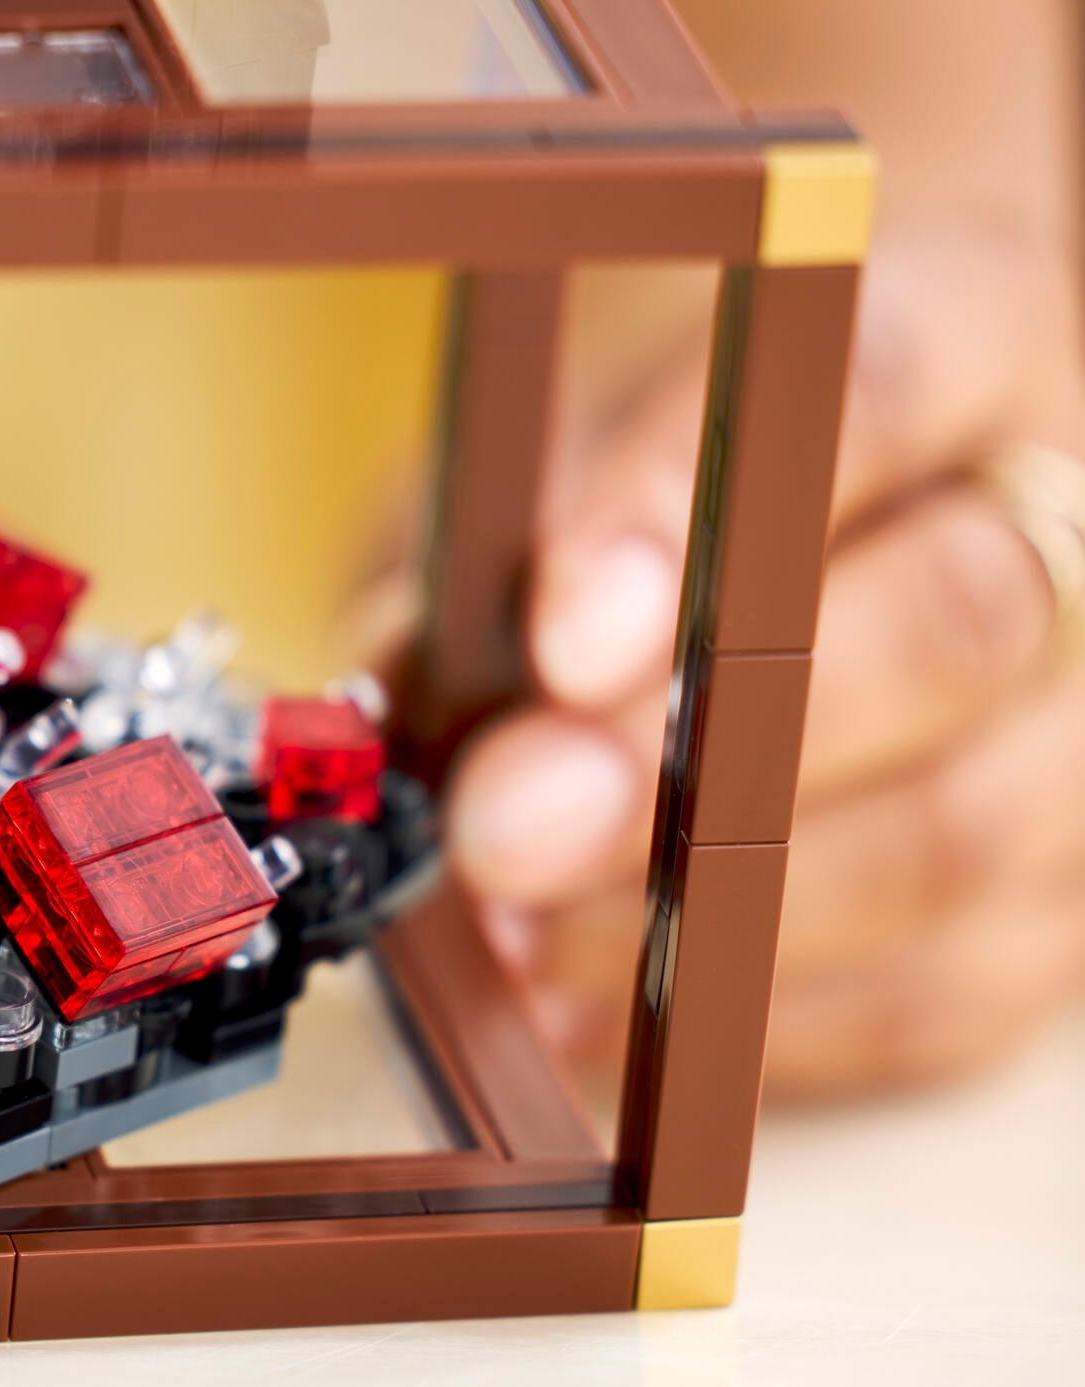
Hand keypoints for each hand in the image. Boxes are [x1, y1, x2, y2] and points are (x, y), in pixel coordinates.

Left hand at [446, 221, 1084, 1098]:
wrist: (818, 510)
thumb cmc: (674, 471)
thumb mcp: (560, 446)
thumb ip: (497, 545)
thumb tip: (410, 702)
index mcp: (975, 320)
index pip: (880, 386)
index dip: (712, 518)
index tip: (559, 634)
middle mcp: (1072, 520)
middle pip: (952, 629)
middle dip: (705, 750)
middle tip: (508, 824)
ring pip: (951, 838)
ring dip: (709, 911)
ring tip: (518, 928)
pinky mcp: (1052, 914)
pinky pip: (930, 996)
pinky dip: (742, 1023)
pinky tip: (589, 1011)